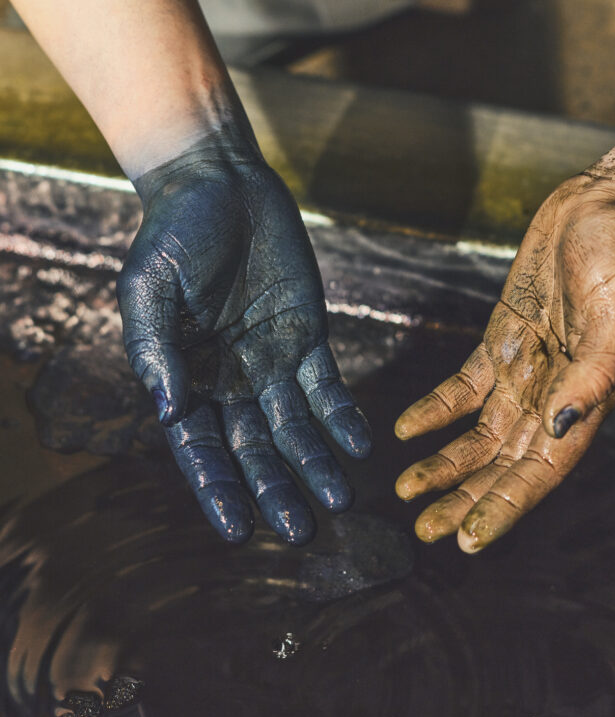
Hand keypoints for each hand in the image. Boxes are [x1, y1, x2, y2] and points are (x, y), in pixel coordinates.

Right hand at [117, 130, 370, 544]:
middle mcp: (229, 383)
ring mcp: (272, 363)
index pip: (202, 450)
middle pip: (255, 451)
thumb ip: (155, 349)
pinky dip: (345, 418)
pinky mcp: (309, 338)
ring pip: (297, 428)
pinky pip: (329, 387)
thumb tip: (172, 411)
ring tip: (342, 501)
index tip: (239, 531)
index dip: (219, 491)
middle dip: (277, 490)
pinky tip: (363, 447)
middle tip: (301, 532)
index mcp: (184, 379)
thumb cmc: (174, 234)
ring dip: (318, 465)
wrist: (221, 185)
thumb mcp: (149, 287)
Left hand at [394, 163, 614, 552]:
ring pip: (476, 437)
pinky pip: (461, 390)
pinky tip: (405, 431)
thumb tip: (558, 430)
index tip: (467, 541)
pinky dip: (434, 411)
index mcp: (585, 403)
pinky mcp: (499, 342)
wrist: (608, 206)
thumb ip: (594, 375)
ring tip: (405, 491)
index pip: (540, 472)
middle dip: (463, 500)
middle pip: (501, 466)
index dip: (504, 508)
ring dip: (443, 465)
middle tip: (421, 531)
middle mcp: (551, 398)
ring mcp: (522, 372)